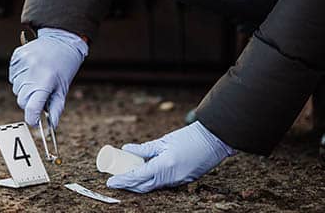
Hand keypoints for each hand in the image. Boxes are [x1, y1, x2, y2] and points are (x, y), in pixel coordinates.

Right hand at [9, 28, 87, 127]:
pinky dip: (20, 77)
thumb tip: (50, 128)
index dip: (32, 118)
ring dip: (24, 88)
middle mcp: (32, 72)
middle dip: (30, 101)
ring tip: (37, 77)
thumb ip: (55, 109)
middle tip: (40, 93)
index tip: (34, 121)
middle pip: (22, 99)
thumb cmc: (64, 67)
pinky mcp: (16, 57)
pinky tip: (31, 70)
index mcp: (46, 81)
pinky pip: (13, 76)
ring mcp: (23, 63)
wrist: (60, 40)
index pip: (32, 107)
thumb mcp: (62, 89)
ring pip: (16, 88)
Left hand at [107, 121, 234, 192]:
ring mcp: (178, 181)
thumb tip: (127, 149)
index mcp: (165, 165)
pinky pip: (163, 184)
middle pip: (144, 186)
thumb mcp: (164, 141)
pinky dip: (151, 181)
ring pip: (153, 186)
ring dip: (139, 184)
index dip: (123, 180)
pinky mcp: (184, 181)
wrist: (213, 140)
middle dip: (128, 185)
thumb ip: (144, 148)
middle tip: (116, 180)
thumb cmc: (190, 137)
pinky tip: (144, 175)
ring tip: (126, 177)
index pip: (138, 176)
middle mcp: (171, 177)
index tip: (111, 181)